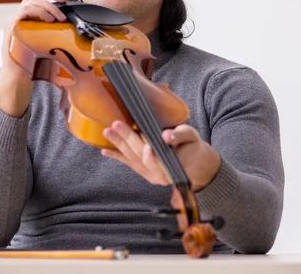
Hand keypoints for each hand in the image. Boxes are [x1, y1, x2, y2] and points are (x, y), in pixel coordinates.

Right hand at [0, 0, 67, 116]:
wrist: (19, 79)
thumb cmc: (35, 65)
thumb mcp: (49, 46)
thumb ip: (57, 37)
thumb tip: (80, 38)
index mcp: (28, 19)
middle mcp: (19, 17)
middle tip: (64, 5)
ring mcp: (14, 22)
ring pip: (30, 2)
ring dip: (48, 7)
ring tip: (58, 18)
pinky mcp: (11, 28)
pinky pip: (23, 12)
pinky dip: (38, 13)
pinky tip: (48, 21)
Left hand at [101, 121, 221, 191]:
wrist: (196, 164)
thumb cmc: (193, 148)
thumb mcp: (192, 138)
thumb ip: (181, 136)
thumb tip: (167, 136)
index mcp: (173, 167)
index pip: (159, 162)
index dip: (150, 157)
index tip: (145, 145)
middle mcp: (160, 175)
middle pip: (141, 158)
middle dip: (127, 141)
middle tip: (117, 126)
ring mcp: (151, 175)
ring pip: (132, 160)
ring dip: (118, 146)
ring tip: (108, 132)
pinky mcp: (144, 172)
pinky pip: (129, 164)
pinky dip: (117, 156)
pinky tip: (105, 149)